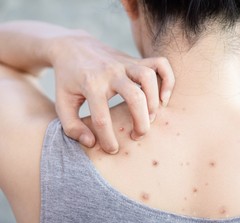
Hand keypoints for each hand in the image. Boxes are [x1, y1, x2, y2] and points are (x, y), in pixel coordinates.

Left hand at [48, 31, 174, 153]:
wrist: (72, 47)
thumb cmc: (68, 80)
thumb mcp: (62, 103)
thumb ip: (72, 127)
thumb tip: (91, 143)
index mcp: (90, 85)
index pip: (102, 118)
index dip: (108, 140)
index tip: (112, 149)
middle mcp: (110, 72)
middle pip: (135, 97)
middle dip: (141, 123)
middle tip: (137, 136)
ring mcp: (125, 63)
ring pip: (149, 79)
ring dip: (154, 102)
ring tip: (150, 118)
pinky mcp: (136, 59)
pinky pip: (160, 64)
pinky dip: (168, 80)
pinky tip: (163, 98)